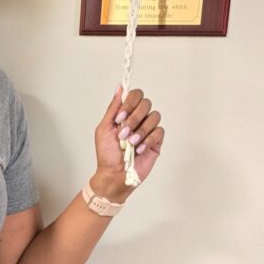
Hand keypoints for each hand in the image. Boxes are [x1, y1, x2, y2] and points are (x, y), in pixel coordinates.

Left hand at [91, 86, 164, 200]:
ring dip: (140, 130)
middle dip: (134, 118)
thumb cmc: (107, 154)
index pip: (135, 95)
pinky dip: (148, 139)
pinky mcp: (157, 141)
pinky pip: (159, 131)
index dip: (129, 103)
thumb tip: (119, 88)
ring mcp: (148, 129)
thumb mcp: (104, 129)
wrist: (114, 174)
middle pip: (146, 103)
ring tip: (130, 143)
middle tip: (123, 133)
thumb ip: (113, 108)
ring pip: (154, 116)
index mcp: (126, 113)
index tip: (120, 117)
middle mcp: (139, 118)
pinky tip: (139, 149)